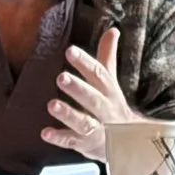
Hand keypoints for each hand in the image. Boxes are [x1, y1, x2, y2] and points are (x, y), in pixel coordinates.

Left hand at [41, 27, 129, 160]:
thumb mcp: (111, 81)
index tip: (70, 51)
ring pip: (84, 122)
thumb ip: (107, 55)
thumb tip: (113, 29)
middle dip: (78, 88)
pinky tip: (45, 133)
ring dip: (68, 114)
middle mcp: (105, 110)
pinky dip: (59, 138)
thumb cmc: (112, 106)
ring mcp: (97, 129)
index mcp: (110, 91)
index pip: (99, 74)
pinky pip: (73, 142)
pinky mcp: (86, 145)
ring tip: (51, 105)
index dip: (85, 62)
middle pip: (93, 98)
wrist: (129, 143)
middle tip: (60, 77)